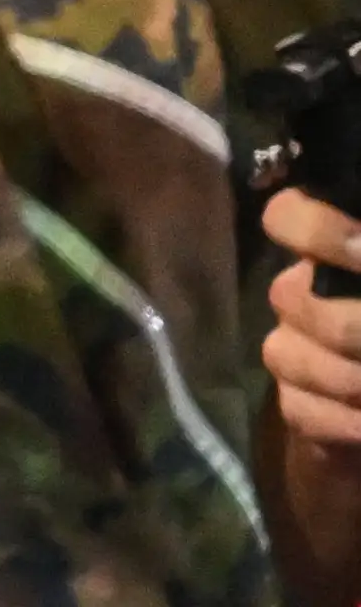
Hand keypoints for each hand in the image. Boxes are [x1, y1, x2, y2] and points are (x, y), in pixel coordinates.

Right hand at [268, 189, 360, 447]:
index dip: (317, 230)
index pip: (287, 216)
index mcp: (327, 256)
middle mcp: (296, 295)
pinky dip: (345, 423)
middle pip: (288, 296)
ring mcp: (288, 349)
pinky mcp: (293, 404)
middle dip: (350, 326)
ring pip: (290, 356)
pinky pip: (300, 410)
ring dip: (351, 379)